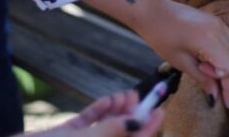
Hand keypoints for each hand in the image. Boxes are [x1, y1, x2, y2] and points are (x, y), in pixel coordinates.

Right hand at [22, 90, 162, 136]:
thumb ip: (114, 130)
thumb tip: (140, 122)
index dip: (149, 127)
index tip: (159, 110)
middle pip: (122, 133)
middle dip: (132, 115)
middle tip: (139, 96)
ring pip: (107, 126)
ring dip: (116, 110)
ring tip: (124, 95)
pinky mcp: (68, 134)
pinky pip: (89, 122)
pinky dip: (99, 110)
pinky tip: (107, 100)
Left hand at [138, 0, 228, 109]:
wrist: (153, 12)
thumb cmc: (161, 36)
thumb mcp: (180, 62)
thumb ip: (202, 78)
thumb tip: (215, 95)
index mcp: (210, 40)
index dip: (226, 83)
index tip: (217, 95)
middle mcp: (220, 30)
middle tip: (228, 96)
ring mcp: (220, 24)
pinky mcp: (217, 21)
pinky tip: (223, 65)